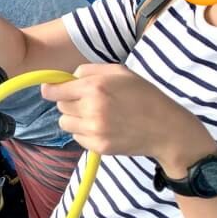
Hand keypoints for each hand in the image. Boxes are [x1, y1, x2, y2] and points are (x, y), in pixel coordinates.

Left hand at [41, 64, 216, 172]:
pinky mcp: (98, 147)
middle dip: (69, 102)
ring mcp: (94, 130)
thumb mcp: (119, 72)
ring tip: (95, 116)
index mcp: (95, 87)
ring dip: (74, 119)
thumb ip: (90, 70)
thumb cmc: (144, 95)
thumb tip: (67, 78)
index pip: (55, 91)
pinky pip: (77, 138)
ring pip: (65, 124)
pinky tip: (103, 128)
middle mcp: (91, 109)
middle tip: (89, 102)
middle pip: (60, 107)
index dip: (50, 89)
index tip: (50, 89)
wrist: (165, 128)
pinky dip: (85, 133)